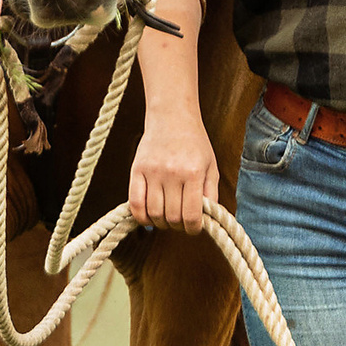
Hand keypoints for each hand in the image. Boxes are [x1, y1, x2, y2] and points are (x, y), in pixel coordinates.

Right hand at [130, 110, 217, 231]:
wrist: (172, 117)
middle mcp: (172, 173)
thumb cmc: (195, 143)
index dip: (193, 229)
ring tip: (166, 218)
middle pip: (172, 217)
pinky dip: (141, 217)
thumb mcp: (211, 166)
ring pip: (153, 213)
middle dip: (177, 226)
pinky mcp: (136, 170)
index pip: (191, 215)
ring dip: (160, 223)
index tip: (193, 228)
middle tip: (180, 222)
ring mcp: (152, 172)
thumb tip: (208, 220)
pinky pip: (134, 203)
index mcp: (193, 173)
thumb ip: (211, 193)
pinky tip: (148, 217)